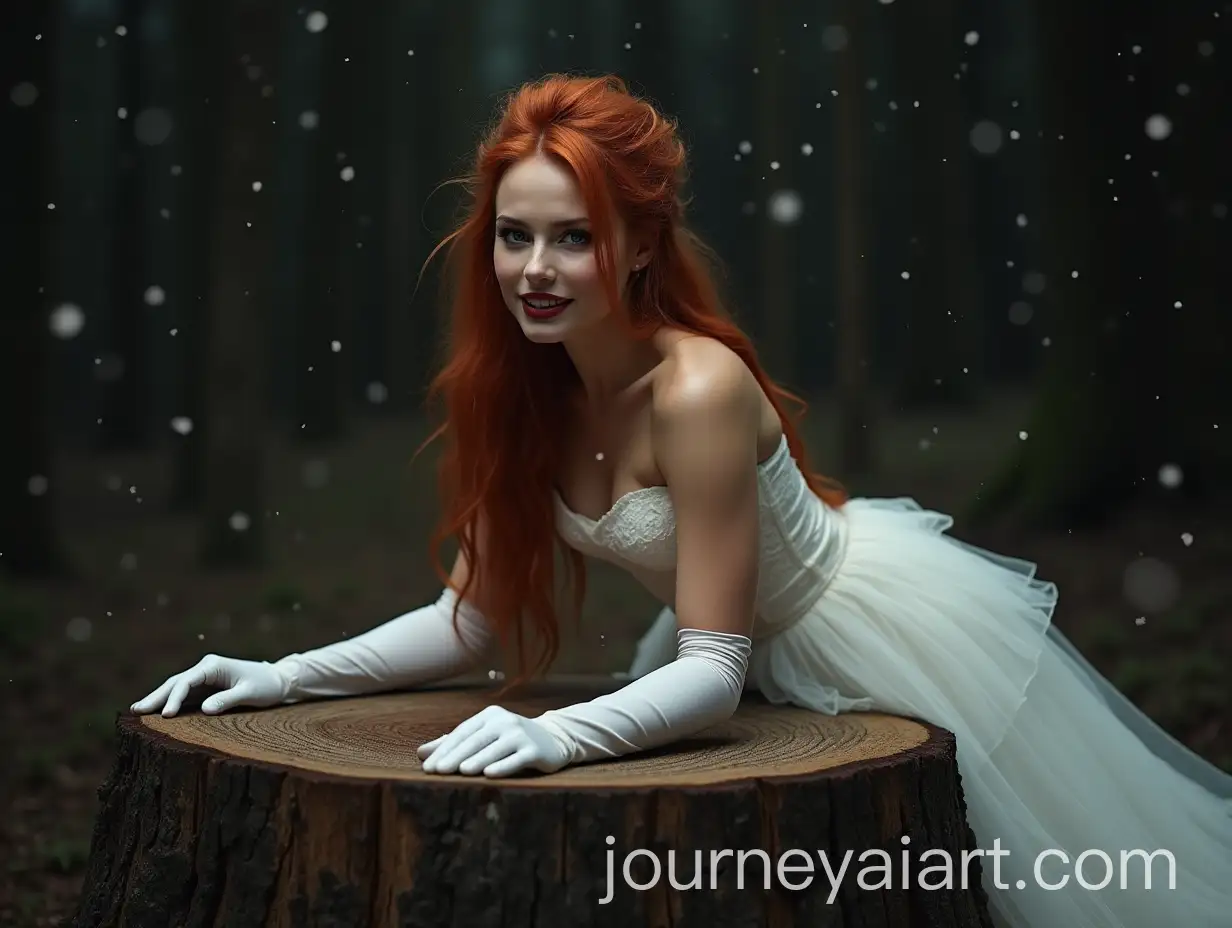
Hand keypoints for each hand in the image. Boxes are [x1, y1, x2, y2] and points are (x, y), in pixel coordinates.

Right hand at [131, 654, 290, 716]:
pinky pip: (183, 696)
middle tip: (135, 711)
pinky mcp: (205, 689)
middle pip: (175, 683)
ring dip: (158, 699)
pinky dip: (170, 703)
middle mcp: (205, 669)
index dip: (174, 698)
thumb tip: (203, 710)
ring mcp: (203, 678)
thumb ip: (227, 700)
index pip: (186, 682)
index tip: (166, 715)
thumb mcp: (249, 693)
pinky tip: (156, 712)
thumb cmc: (265, 685)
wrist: (277, 681)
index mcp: (213, 665)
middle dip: (156, 697)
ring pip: (176, 688)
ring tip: (137, 711)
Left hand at [417, 705, 572, 776]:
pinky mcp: (535, 750)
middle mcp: (504, 721)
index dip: (444, 750)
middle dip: (455, 756)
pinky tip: (490, 774)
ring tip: (461, 771)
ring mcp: (521, 734)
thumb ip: (454, 743)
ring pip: (494, 749)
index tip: (428, 767)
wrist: (553, 738)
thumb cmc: (510, 739)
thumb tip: (421, 753)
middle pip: (476, 741)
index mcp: (489, 716)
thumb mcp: (484, 736)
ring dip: (477, 760)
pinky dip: (503, 766)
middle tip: (438, 771)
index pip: (462, 733)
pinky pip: (516, 758)